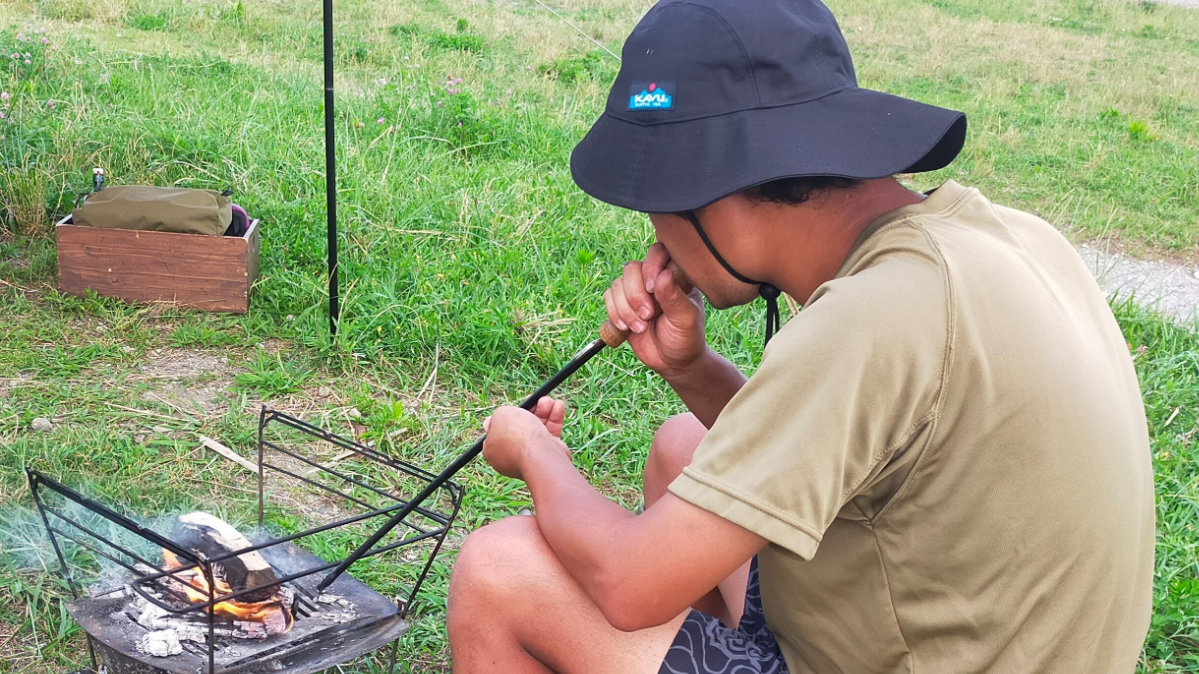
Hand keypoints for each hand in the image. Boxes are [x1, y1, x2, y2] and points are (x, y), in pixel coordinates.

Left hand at [482, 399, 569, 480]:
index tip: (512, 408)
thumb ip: (499, 413)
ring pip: (536, 427)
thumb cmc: (517, 436)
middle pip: (519, 426)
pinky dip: (554, 418)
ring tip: (547, 401)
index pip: (497, 431)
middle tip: (534, 399)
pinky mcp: (547, 453)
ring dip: (543, 410)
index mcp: (493, 450)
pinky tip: (558, 406)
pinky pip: (550, 432)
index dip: (505, 417)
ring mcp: (530, 454)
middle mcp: (510, 454)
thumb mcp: (501, 415)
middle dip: (529, 409)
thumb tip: (498, 418)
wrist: (540, 454)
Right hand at [603, 242, 706, 376]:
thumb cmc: (686, 338)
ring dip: (625, 308)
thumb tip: (662, 275)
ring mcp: (637, 291)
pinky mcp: (623, 305)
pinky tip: (627, 328)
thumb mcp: (686, 319)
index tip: (653, 289)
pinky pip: (608, 298)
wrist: (673, 362)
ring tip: (640, 328)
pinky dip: (614, 313)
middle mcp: (654, 279)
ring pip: (618, 284)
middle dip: (635, 294)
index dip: (651, 266)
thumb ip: (674, 297)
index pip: (658, 252)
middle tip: (648, 315)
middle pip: (632, 268)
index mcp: (675, 275)